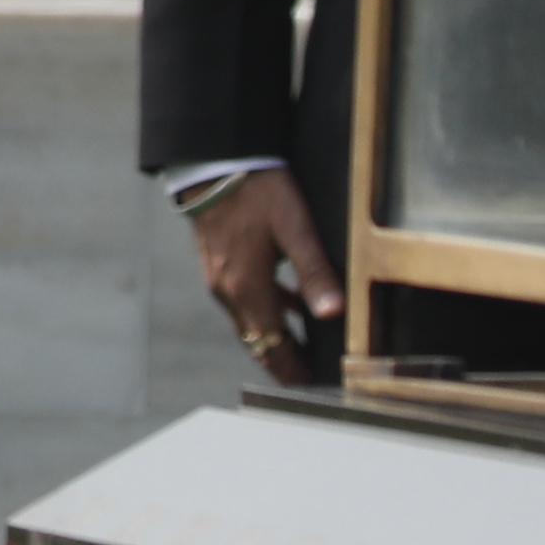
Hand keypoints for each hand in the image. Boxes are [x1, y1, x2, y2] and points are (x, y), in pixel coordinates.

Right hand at [185, 165, 338, 378]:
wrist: (211, 161)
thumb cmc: (255, 191)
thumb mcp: (295, 229)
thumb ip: (315, 273)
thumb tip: (334, 314)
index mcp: (248, 289)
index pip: (272, 347)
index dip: (292, 369)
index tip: (311, 383)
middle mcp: (228, 291)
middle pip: (257, 341)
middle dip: (283, 360)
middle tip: (309, 373)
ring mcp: (218, 278)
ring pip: (248, 322)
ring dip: (274, 336)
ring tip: (304, 343)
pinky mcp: (215, 264)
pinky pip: (241, 301)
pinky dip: (264, 311)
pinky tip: (286, 299)